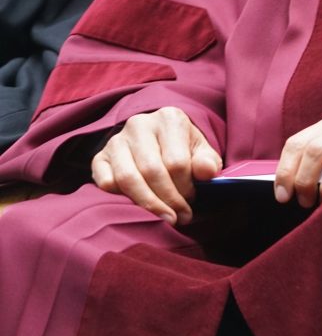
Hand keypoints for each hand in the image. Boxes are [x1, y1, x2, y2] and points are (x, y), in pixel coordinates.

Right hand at [90, 107, 220, 223]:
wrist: (159, 142)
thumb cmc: (185, 150)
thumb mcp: (202, 152)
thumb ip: (208, 162)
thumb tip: (206, 172)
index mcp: (169, 118)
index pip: (176, 161)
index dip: (185, 187)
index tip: (191, 201)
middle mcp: (139, 124)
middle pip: (151, 171)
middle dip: (167, 199)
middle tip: (179, 217)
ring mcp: (116, 140)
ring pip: (127, 178)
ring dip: (147, 203)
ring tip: (165, 217)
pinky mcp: (99, 157)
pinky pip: (105, 182)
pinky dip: (121, 197)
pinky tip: (139, 204)